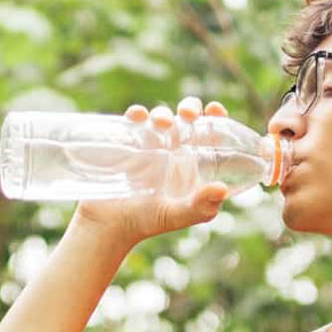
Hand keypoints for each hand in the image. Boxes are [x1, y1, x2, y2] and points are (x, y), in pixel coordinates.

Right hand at [72, 95, 231, 247]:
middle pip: (187, 117)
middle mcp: (173, 149)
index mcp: (193, 162)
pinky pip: (133, 120)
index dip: (217, 117)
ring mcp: (149, 144)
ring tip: (161, 124)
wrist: (110, 224)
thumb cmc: (147, 221)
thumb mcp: (177, 216)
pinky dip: (137, 113)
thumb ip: (201, 206)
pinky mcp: (127, 142)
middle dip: (190, 107)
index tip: (215, 109)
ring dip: (163, 112)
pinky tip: (137, 116)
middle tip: (188, 114)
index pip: (210, 133)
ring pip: (161, 116)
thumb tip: (221, 188)